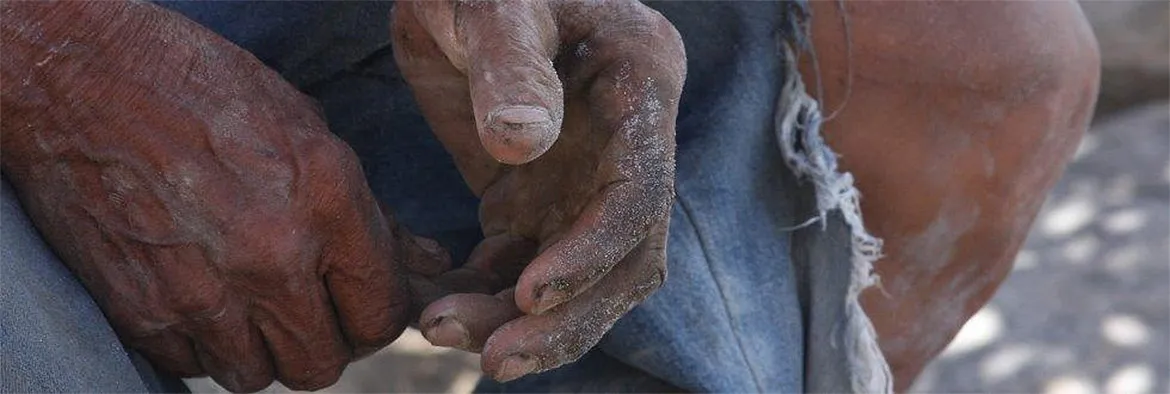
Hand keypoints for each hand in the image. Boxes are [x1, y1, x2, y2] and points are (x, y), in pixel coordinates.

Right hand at [1, 2, 442, 390]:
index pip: (381, 314)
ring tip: (246, 299)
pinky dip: (200, 344)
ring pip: (256, 375)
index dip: (375, 317)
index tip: (359, 306)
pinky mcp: (142, 311)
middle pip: (321, 363)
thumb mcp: (308, 130)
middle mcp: (273, 255)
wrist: (80, 77)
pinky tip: (196, 292)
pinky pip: (191, 366)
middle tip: (304, 309)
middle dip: (321, 342)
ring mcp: (204, 290)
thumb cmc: (204, 90)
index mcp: (328, 201)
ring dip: (259, 349)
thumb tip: (429, 266)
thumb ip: (372, 214)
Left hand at [393, 0, 685, 380]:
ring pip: (572, 274)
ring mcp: (585, 175)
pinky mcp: (539, 194)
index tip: (531, 293)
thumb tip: (522, 144)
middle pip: (621, 257)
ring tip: (440, 328)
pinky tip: (439, 299)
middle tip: (492, 357)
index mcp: (641, 85)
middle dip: (563, 317)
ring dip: (515, 317)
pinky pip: (524, 263)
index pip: (640, 193)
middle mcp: (627, 143)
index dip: (593, 253)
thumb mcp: (495, 3)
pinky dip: (487, 293)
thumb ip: (511, 66)